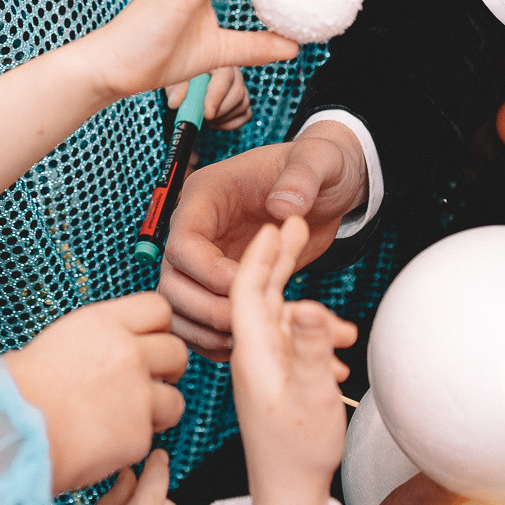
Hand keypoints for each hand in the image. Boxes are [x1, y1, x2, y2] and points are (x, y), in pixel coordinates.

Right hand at [1, 293, 188, 493]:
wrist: (13, 431)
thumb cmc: (18, 391)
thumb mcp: (52, 343)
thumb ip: (89, 343)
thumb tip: (94, 352)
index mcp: (102, 323)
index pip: (158, 308)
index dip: (157, 328)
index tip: (149, 342)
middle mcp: (127, 352)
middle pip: (177, 351)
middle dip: (167, 369)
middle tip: (149, 382)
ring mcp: (138, 393)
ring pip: (176, 399)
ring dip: (158, 409)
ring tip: (128, 418)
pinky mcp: (139, 433)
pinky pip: (153, 435)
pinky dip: (137, 440)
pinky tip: (109, 441)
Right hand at [158, 121, 368, 358]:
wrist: (332, 184)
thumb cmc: (321, 166)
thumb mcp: (319, 161)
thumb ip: (302, 178)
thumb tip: (283, 207)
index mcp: (208, 195)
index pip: (183, 241)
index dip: (207, 272)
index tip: (246, 284)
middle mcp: (199, 228)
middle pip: (172, 281)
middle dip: (206, 309)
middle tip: (248, 323)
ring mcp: (207, 258)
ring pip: (180, 306)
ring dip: (207, 330)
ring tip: (248, 339)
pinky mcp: (221, 281)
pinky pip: (201, 319)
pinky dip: (217, 338)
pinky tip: (249, 344)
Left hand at [166, 67, 250, 131]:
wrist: (188, 84)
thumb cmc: (182, 78)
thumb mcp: (175, 80)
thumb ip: (176, 90)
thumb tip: (175, 102)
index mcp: (218, 61)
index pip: (225, 76)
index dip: (217, 96)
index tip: (206, 113)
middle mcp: (233, 72)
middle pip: (238, 92)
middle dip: (220, 111)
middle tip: (202, 119)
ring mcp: (240, 86)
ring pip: (242, 105)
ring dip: (223, 118)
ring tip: (204, 119)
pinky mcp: (243, 101)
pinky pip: (245, 115)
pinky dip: (230, 123)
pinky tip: (214, 122)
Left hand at [230, 217, 355, 504]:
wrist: (289, 494)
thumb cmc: (298, 450)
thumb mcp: (312, 394)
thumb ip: (309, 348)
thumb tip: (306, 304)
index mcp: (252, 352)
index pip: (248, 288)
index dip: (261, 252)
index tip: (278, 222)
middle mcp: (252, 355)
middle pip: (262, 293)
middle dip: (280, 258)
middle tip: (299, 225)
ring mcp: (264, 368)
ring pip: (285, 321)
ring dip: (313, 315)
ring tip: (346, 332)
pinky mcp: (276, 381)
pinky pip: (294, 344)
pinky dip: (316, 339)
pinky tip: (339, 357)